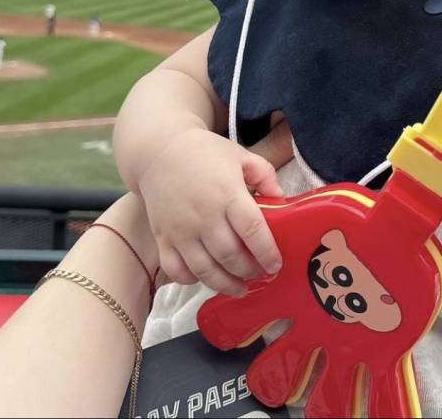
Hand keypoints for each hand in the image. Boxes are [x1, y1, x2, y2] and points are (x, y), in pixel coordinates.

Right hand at [138, 125, 289, 294]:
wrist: (159, 152)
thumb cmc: (206, 153)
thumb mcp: (241, 155)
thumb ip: (265, 176)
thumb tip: (282, 200)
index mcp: (227, 194)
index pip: (252, 230)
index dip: (267, 252)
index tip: (276, 265)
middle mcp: (204, 216)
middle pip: (230, 256)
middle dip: (250, 271)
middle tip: (261, 274)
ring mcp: (180, 231)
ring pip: (205, 270)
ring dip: (226, 284)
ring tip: (241, 287)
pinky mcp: (162, 238)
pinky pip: (177, 270)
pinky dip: (192, 280)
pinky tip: (207, 277)